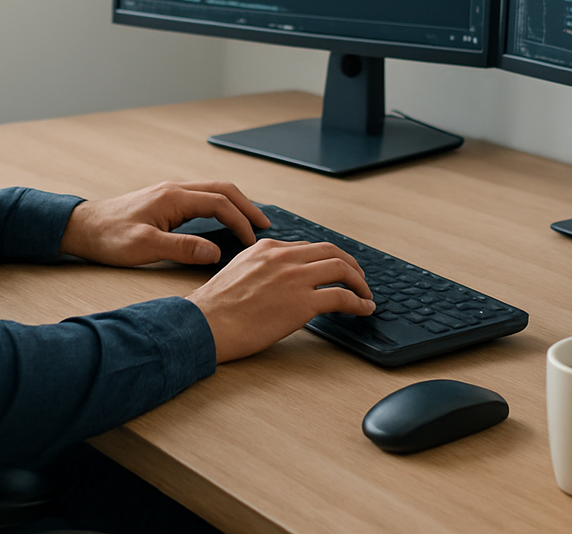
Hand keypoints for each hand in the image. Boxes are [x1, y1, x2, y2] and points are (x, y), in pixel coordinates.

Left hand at [57, 179, 269, 266]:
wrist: (82, 228)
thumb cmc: (108, 237)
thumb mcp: (145, 247)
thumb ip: (182, 249)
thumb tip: (215, 252)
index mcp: (173, 198)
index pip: (219, 203)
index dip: (240, 220)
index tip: (252, 240)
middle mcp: (174, 190)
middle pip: (222, 189)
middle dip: (246, 206)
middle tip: (265, 226)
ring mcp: (170, 193)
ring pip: (213, 191)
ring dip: (235, 204)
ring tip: (250, 223)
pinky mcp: (165, 201)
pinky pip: (201, 198)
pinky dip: (220, 206)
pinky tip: (223, 220)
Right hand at [186, 239, 375, 362]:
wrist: (206, 323)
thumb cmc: (216, 307)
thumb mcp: (238, 271)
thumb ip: (260, 267)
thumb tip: (276, 279)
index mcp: (267, 248)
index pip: (307, 247)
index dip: (326, 258)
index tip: (334, 268)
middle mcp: (284, 257)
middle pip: (330, 250)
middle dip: (350, 263)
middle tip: (359, 277)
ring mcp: (295, 278)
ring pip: (341, 268)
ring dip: (359, 281)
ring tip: (365, 294)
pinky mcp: (303, 302)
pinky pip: (342, 297)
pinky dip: (359, 302)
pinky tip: (363, 309)